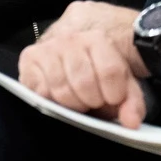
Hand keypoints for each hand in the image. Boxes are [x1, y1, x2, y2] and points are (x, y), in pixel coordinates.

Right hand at [18, 1, 149, 128]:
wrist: (72, 50)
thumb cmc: (98, 69)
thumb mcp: (122, 82)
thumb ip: (131, 101)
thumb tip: (130, 122)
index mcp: (97, 38)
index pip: (110, 72)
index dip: (114, 95)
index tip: (111, 99)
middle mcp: (69, 38)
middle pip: (84, 83)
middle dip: (91, 101)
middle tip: (92, 101)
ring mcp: (47, 47)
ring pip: (61, 90)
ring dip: (71, 103)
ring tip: (76, 99)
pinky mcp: (29, 58)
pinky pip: (40, 91)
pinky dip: (51, 100)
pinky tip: (58, 96)